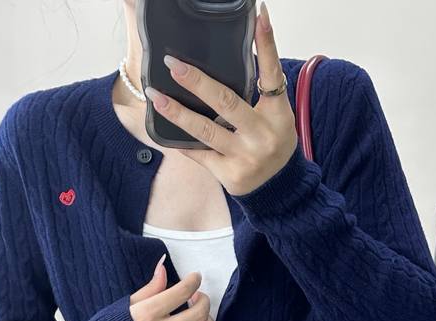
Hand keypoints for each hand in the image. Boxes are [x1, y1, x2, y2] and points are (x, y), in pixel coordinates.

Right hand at [129, 256, 214, 320]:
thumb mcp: (129, 304)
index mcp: (148, 313)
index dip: (193, 280)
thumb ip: (151, 287)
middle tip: (198, 298)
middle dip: (204, 301)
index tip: (195, 278)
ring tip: (200, 319)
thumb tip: (163, 266)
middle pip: (198, 314)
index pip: (182, 292)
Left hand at [143, 1, 297, 196]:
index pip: (271, 73)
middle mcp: (261, 135)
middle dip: (198, 82)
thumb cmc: (273, 143)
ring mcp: (244, 156)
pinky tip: (162, 127)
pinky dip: (181, 141)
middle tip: (174, 64)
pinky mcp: (228, 174)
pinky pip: (199, 154)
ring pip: (206, 131)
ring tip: (157, 95)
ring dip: (178, 112)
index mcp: (277, 114)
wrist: (279, 188)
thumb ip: (258, 92)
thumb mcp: (276, 116)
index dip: (266, 44)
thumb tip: (229, 60)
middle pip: (227, 102)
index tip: (259, 15)